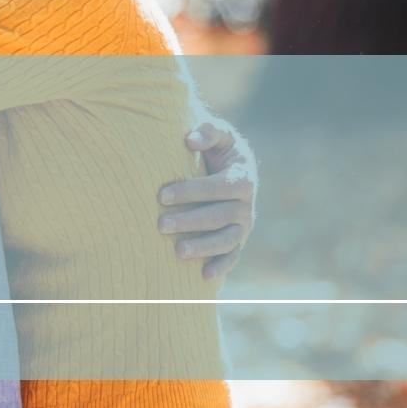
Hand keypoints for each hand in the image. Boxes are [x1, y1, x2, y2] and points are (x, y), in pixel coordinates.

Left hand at [158, 118, 255, 279]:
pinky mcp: (238, 239)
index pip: (218, 187)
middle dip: (190, 221)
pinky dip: (221, 266)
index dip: (191, 192)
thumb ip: (207, 131)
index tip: (161, 195)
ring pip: (227, 239)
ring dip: (204, 247)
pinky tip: (203, 276)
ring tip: (177, 251)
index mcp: (242, 177)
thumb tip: (190, 139)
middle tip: (160, 225)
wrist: (228, 165)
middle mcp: (246, 203)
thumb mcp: (217, 134)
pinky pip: (233, 255)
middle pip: (220, 216)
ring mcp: (243, 224)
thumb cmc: (216, 148)